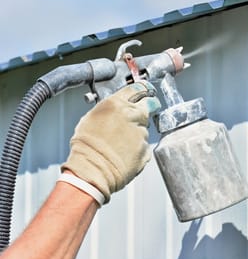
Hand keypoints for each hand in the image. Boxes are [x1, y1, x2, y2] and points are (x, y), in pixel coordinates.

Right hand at [61, 81, 160, 202]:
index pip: (137, 88)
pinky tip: (125, 153)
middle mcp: (131, 115)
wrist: (91, 170)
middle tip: (145, 111)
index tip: (146, 91)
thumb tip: (118, 106)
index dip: (143, 89)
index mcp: (116, 104)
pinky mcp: (145, 149)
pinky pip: (145, 145)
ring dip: (138, 132)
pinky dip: (138, 148)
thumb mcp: (92, 118)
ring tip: (122, 142)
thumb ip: (110, 109)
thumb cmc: (86, 147)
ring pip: (145, 127)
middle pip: (150, 103)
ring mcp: (140, 132)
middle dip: (150, 106)